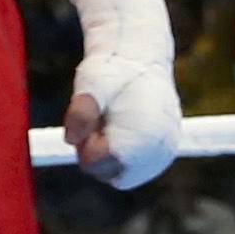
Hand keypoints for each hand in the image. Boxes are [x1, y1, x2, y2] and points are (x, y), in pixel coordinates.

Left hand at [69, 0, 181, 190]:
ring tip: (117, 121)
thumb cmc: (112, 72)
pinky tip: (126, 130)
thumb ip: (80, 112)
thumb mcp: (90, 84)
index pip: (95, 164)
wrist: (141, 60)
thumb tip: (70, 139)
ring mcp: (163, 156)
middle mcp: (158, 153)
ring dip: (110, 154)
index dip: (86, 142)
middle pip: (106, 172)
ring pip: (117, 173)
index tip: (95, 118)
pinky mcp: (163, 157)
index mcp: (141, 138)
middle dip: (97, 150)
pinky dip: (122, 156)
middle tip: (103, 119)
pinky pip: (131, 170)